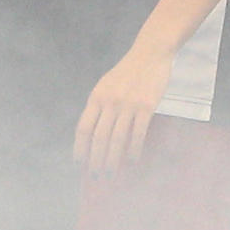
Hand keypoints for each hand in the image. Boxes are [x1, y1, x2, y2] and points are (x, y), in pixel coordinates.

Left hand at [73, 40, 173, 174]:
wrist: (150, 53)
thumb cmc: (127, 71)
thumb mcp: (106, 85)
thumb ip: (99, 106)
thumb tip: (92, 135)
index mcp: (97, 96)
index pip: (83, 127)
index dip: (80, 148)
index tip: (79, 164)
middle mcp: (110, 101)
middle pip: (99, 137)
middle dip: (95, 160)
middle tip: (95, 177)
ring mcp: (128, 104)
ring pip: (116, 139)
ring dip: (112, 160)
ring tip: (110, 174)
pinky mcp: (146, 106)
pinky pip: (137, 133)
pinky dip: (133, 150)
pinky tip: (132, 161)